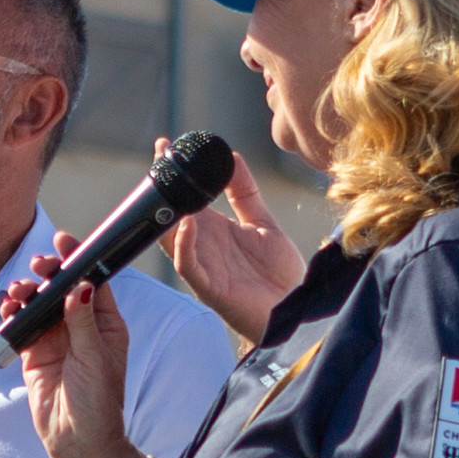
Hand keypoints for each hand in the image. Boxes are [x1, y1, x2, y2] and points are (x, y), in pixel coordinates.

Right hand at [1, 236, 147, 457]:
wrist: (78, 444)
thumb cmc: (98, 405)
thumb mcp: (95, 358)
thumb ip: (83, 320)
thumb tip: (80, 284)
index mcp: (106, 326)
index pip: (93, 283)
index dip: (78, 260)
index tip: (64, 241)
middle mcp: (82, 330)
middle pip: (63, 290)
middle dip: (48, 274)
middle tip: (37, 267)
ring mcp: (57, 342)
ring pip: (40, 306)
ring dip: (28, 295)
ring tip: (17, 293)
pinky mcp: (35, 356)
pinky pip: (22, 327)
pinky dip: (14, 316)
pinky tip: (9, 310)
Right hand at [167, 151, 305, 345]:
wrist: (297, 311)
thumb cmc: (280, 275)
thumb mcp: (263, 223)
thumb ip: (245, 193)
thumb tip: (231, 157)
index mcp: (215, 231)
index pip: (188, 197)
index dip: (176, 174)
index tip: (167, 145)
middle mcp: (204, 246)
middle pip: (174, 213)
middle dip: (163, 186)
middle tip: (161, 156)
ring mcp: (204, 266)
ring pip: (171, 238)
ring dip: (167, 212)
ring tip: (167, 184)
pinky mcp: (210, 288)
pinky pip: (188, 264)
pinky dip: (183, 244)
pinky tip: (188, 222)